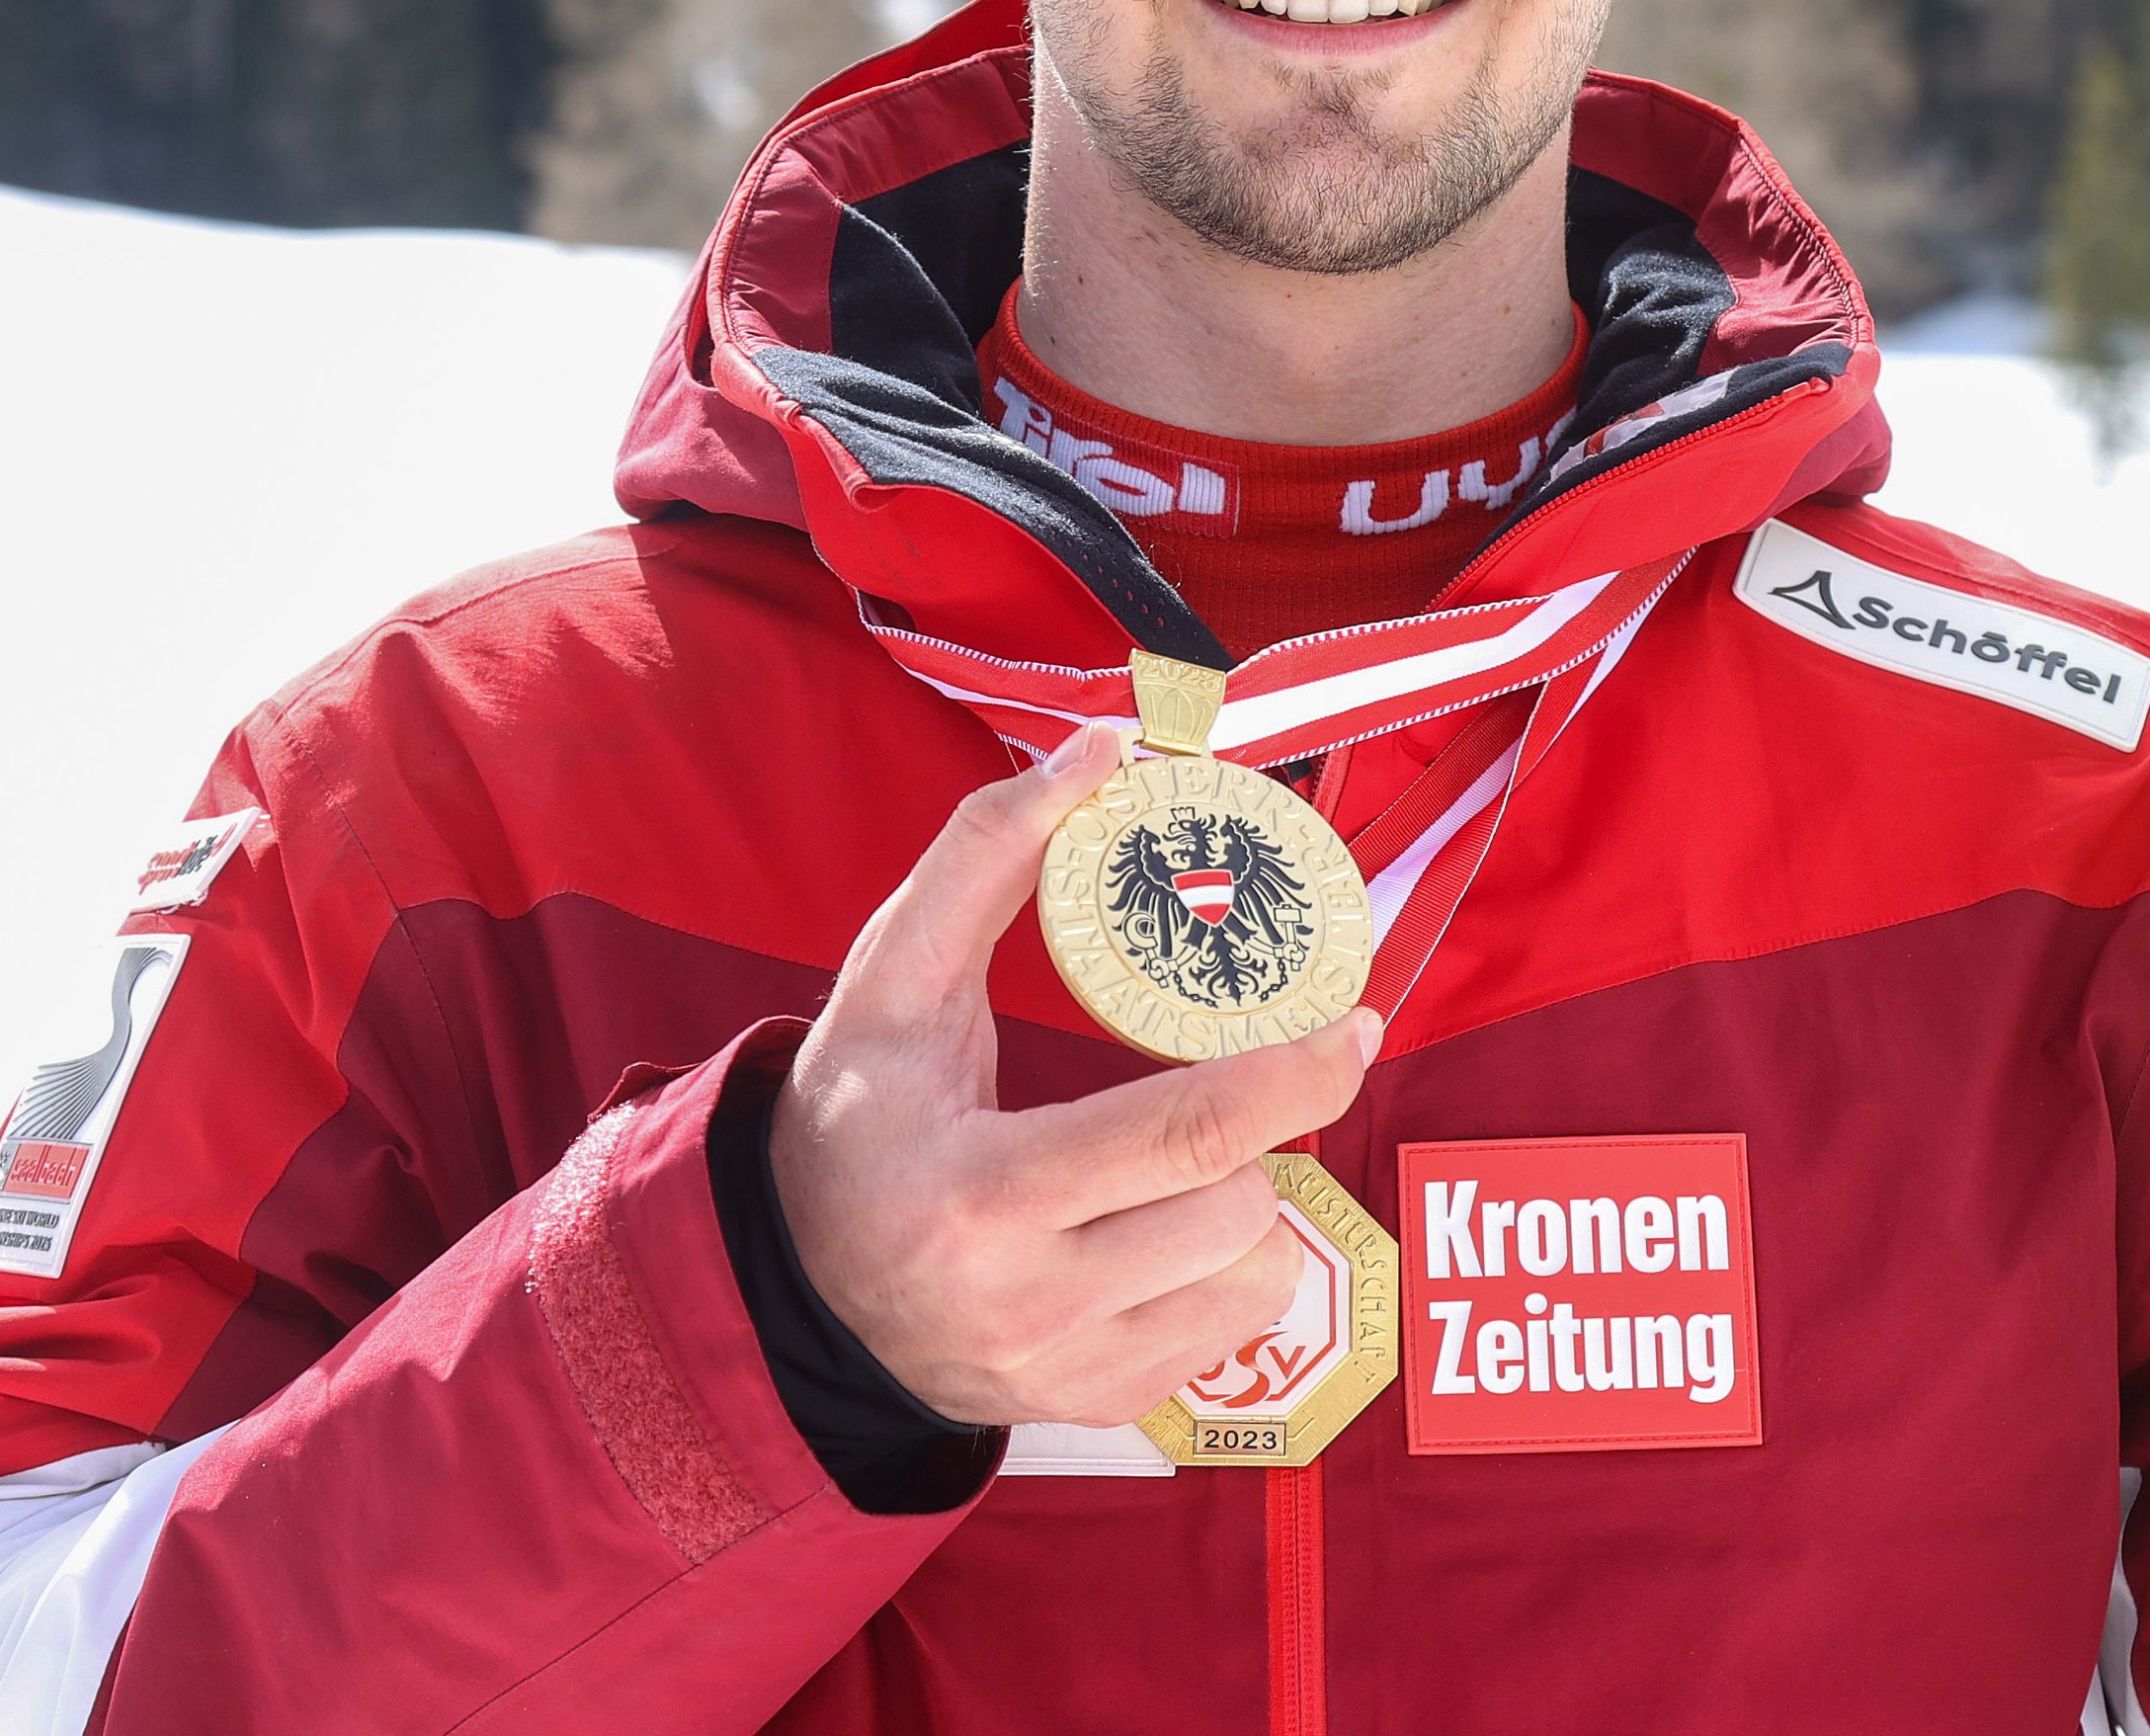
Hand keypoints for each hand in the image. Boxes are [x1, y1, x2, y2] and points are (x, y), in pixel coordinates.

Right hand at [768, 720, 1381, 1426]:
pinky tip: (1165, 1229)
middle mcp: (1023, 1303)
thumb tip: (1105, 743)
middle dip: (1254, 1129)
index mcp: (974, 1194)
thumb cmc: (855, 1113)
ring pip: (1254, 1275)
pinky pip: (1235, 1332)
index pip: (1181, 1140)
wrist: (797, 1286)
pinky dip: (1230, 1265)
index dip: (1288, 1077)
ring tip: (1176, 1164)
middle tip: (1234, 1081)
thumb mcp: (891, 978)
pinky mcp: (1097, 1407)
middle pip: (1233, 1207)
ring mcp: (1064, 1372)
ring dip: (1246, 1200)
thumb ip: (988, 854)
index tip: (1352, 1022)